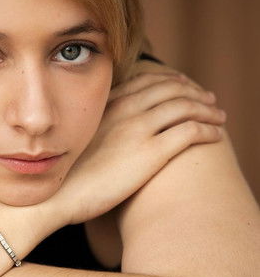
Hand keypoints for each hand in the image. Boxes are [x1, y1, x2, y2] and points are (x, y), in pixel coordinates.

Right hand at [52, 70, 225, 224]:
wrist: (57, 195)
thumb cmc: (63, 175)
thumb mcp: (76, 139)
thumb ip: (95, 127)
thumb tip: (106, 135)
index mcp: (106, 104)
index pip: (145, 81)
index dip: (169, 81)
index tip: (182, 86)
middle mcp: (124, 109)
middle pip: (170, 89)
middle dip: (194, 92)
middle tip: (208, 100)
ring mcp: (139, 129)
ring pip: (185, 107)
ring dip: (207, 109)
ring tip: (218, 116)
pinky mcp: (151, 153)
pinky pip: (190, 132)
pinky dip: (208, 130)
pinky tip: (215, 135)